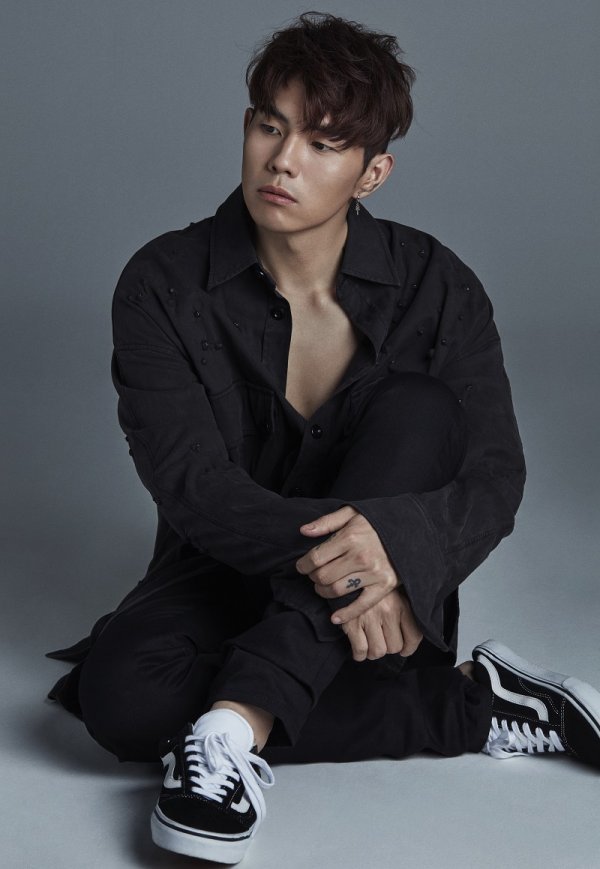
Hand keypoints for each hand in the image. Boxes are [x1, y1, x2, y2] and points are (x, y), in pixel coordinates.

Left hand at [296, 506, 399, 623]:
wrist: (412, 529)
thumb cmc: (379, 520)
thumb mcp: (352, 512)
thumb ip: (327, 522)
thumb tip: (303, 531)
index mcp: (350, 537)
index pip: (315, 558)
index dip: (303, 565)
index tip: (302, 566)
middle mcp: (360, 556)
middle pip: (323, 576)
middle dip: (312, 578)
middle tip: (313, 576)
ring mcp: (373, 573)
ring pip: (337, 591)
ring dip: (324, 592)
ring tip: (323, 587)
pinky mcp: (385, 586)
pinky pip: (361, 605)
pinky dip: (346, 614)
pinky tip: (335, 618)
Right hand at [342, 587, 422, 661]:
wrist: (348, 580)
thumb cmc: (372, 591)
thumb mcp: (393, 596)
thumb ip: (402, 615)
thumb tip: (406, 646)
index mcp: (401, 604)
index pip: (414, 635)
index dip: (409, 648)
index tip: (404, 650)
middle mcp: (388, 610)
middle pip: (394, 647)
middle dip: (387, 648)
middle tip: (380, 641)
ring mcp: (369, 617)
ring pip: (378, 651)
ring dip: (372, 653)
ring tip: (369, 644)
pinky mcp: (352, 623)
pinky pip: (361, 650)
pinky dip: (359, 655)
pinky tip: (359, 650)